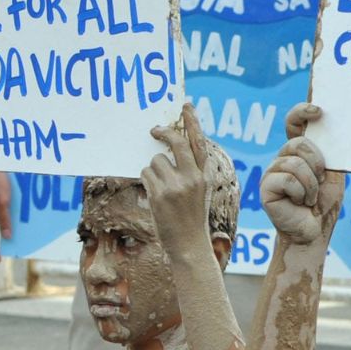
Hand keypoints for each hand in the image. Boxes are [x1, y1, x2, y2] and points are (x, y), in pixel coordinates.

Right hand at [0, 171, 11, 261]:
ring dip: (10, 222)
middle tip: (15, 245)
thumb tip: (7, 236)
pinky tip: (20, 212)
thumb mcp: (3, 202)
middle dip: (4, 237)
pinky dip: (10, 213)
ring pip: (0, 219)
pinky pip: (3, 210)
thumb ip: (5, 219)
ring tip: (22, 227)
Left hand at [142, 107, 214, 256]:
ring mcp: (175, 186)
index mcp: (204, 175)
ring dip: (152, 169)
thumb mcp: (198, 191)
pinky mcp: (159, 194)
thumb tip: (169, 150)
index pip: (199, 142)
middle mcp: (192, 177)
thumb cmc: (191, 217)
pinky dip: (146, 179)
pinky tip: (153, 194)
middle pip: (176, 143)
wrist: (188, 244)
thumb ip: (189, 170)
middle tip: (154, 130)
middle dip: (163, 133)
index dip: (192, 121)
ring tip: (159, 187)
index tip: (186, 105)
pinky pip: (145, 174)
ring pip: (155, 160)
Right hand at [260, 103, 338, 245]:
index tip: (318, 111)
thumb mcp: (332, 173)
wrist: (313, 233)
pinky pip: (288, 179)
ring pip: (295, 163)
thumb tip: (335, 128)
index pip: (294, 122)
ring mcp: (272, 171)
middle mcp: (283, 158)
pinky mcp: (266, 187)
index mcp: (299, 152)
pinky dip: (301, 194)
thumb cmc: (323, 204)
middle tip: (319, 183)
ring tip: (309, 199)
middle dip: (317, 164)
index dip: (302, 111)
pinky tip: (298, 204)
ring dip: (311, 185)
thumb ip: (329, 152)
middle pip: (299, 143)